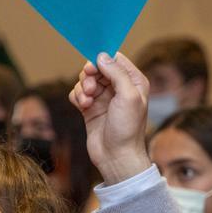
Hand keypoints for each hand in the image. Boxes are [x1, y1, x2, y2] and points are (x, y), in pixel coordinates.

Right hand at [69, 53, 151, 184]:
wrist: (116, 156)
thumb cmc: (128, 128)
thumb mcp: (129, 96)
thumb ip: (117, 73)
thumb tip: (102, 56)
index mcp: (134, 81)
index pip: (115, 59)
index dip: (102, 60)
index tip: (93, 68)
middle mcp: (118, 88)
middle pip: (97, 68)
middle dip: (90, 76)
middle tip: (90, 88)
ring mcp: (103, 98)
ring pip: (86, 80)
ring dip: (82, 88)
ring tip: (87, 101)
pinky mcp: (90, 108)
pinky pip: (78, 93)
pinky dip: (77, 97)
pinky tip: (83, 107)